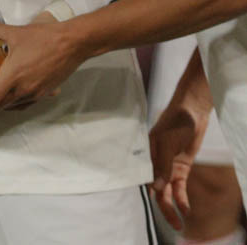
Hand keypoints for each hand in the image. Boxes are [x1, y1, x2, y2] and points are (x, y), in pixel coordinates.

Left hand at [0, 14, 80, 110]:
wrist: (72, 43)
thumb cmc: (45, 38)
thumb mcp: (14, 31)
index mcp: (13, 78)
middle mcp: (23, 91)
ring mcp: (35, 94)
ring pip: (12, 107)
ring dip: (1, 103)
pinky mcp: (45, 94)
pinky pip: (26, 104)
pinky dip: (15, 102)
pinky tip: (14, 89)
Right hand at [149, 100, 209, 229]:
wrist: (192, 112)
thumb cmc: (175, 121)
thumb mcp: (167, 142)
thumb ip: (163, 165)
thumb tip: (158, 188)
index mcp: (145, 154)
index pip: (143, 178)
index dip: (147, 192)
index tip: (149, 205)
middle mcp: (155, 162)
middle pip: (157, 189)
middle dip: (163, 207)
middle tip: (172, 223)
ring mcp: (168, 166)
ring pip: (168, 192)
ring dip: (173, 207)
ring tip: (179, 223)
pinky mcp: (180, 168)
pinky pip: (179, 187)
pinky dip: (182, 198)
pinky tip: (186, 209)